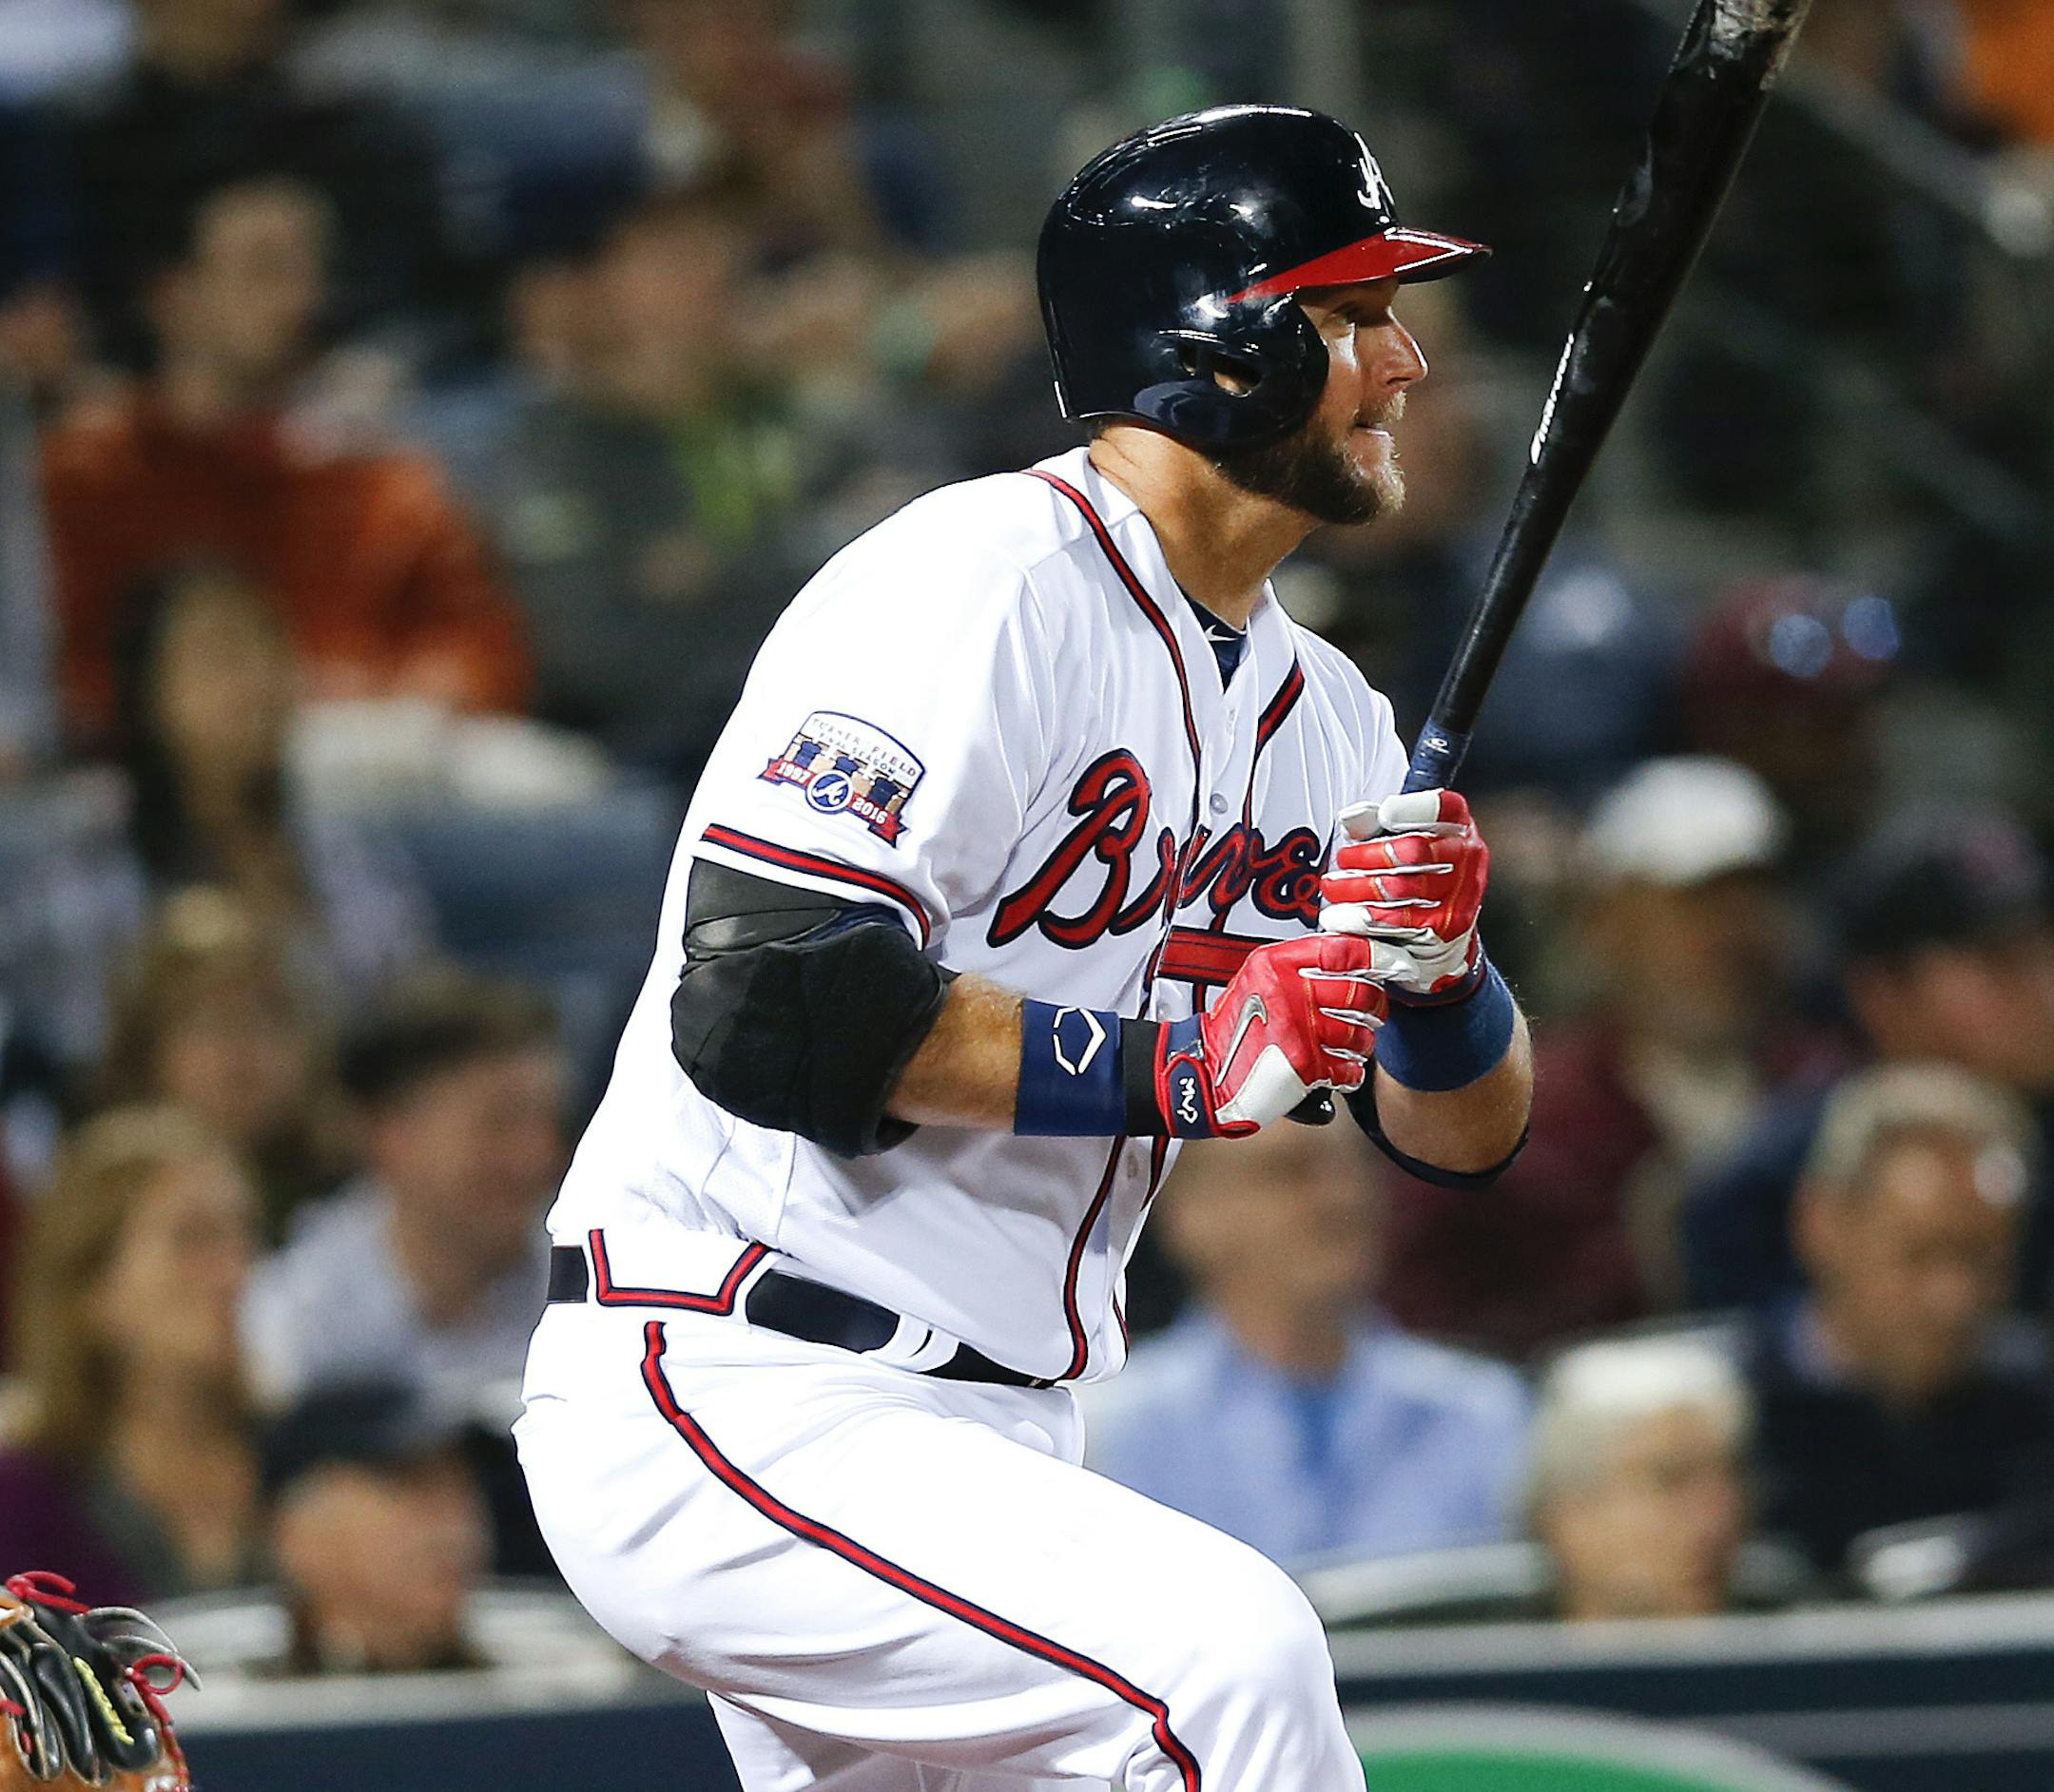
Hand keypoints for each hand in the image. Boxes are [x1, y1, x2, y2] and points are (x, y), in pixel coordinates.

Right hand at [1155, 933, 1385, 1136]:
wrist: (1206, 1073)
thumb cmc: (1235, 1027)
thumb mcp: (1258, 977)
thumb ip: (1298, 965)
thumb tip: (1353, 957)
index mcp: (1275, 963)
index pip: (1342, 948)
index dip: (1376, 955)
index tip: (1391, 963)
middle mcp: (1287, 992)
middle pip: (1360, 990)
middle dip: (1375, 1005)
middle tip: (1371, 1011)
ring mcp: (1297, 1030)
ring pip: (1361, 1032)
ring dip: (1362, 1043)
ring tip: (1349, 1044)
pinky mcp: (1303, 1066)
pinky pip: (1350, 1068)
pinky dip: (1349, 1072)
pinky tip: (1337, 1069)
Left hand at [1319, 789, 1487, 999]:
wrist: (1438, 926)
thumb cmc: (1413, 871)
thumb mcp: (1394, 839)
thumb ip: (1372, 823)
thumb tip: (1352, 817)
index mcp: (1456, 825)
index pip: (1444, 808)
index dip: (1413, 809)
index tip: (1385, 813)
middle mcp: (1466, 856)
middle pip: (1414, 850)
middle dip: (1370, 854)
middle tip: (1344, 859)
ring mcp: (1460, 892)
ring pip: (1401, 887)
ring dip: (1358, 887)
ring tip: (1334, 887)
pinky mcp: (1446, 926)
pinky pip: (1398, 920)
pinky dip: (1364, 917)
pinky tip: (1343, 915)